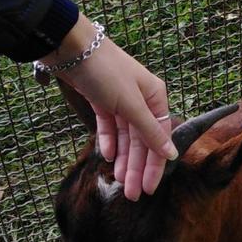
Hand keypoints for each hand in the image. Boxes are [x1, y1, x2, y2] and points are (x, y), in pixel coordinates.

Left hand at [41, 15, 176, 200]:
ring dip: (124, 159)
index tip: (149, 188)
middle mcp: (142, 100)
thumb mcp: (130, 104)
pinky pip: (109, 126)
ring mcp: (120, 100)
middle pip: (142, 140)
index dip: (155, 165)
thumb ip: (150, 132)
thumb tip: (171, 154)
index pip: (159, 138)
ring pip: (126, 136)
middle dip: (137, 167)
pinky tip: (108, 156)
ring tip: (120, 182)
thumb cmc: (105, 71)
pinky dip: (109, 141)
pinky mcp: (101, 101)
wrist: (69, 47)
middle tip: (132, 194)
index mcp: (156, 97)